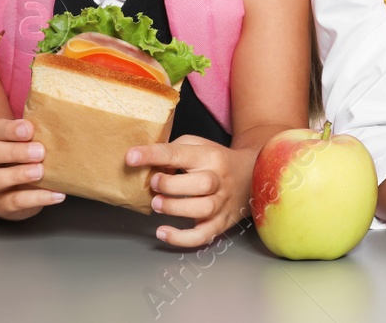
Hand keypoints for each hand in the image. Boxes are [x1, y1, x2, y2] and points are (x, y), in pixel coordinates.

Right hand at [0, 118, 64, 219]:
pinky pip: (13, 202)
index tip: (29, 130)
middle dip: (13, 151)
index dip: (9, 129)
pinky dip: (36, 198)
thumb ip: (45, 136)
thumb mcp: (37, 146)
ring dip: (17, 174)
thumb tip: (71, 123)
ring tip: (41, 172)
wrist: (22, 196)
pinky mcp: (1, 205)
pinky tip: (56, 194)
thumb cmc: (33, 162)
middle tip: (40, 152)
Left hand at [128, 135, 254, 247]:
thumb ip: (174, 151)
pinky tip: (163, 232)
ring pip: (203, 209)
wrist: (254, 174)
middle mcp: (219, 179)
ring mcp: (222, 203)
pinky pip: (203, 236)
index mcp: (210, 156)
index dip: (153, 155)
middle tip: (154, 184)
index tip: (131, 157)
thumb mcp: (199, 146)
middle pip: (201, 184)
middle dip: (171, 185)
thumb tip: (147, 164)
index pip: (179, 153)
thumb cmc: (217, 161)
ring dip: (175, 208)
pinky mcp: (221, 223)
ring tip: (158, 204)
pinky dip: (181, 238)